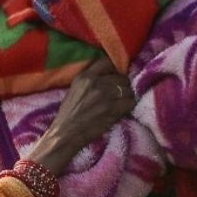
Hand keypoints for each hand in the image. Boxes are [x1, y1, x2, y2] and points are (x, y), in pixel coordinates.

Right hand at [26, 57, 134, 173]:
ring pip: (128, 90)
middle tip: (120, 95)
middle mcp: (95, 83)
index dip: (115, 70)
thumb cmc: (69, 114)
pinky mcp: (111, 109)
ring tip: (122, 103)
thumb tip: (109, 77)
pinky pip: (130, 102)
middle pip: (121, 77)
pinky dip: (129, 107)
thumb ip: (89, 81)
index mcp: (84, 77)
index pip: (107, 63)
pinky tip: (123, 110)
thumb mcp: (75, 89)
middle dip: (123, 86)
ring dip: (127, 97)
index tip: (116, 77)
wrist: (66, 133)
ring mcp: (104, 95)